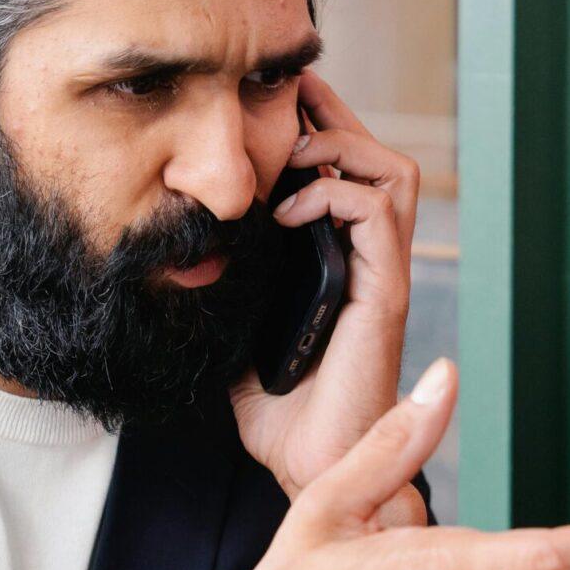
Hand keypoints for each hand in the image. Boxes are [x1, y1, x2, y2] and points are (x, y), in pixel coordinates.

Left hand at [229, 68, 422, 523]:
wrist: (312, 466)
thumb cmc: (279, 410)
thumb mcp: (235, 330)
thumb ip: (225, 288)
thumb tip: (176, 255)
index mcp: (342, 263)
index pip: (345, 175)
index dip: (318, 131)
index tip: (271, 108)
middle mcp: (371, 261)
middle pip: (377, 156)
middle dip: (334, 118)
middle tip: (286, 103)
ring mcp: (383, 275)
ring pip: (393, 171)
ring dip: (342, 148)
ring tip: (293, 159)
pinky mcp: (386, 293)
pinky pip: (377, 213)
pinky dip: (335, 194)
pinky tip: (290, 211)